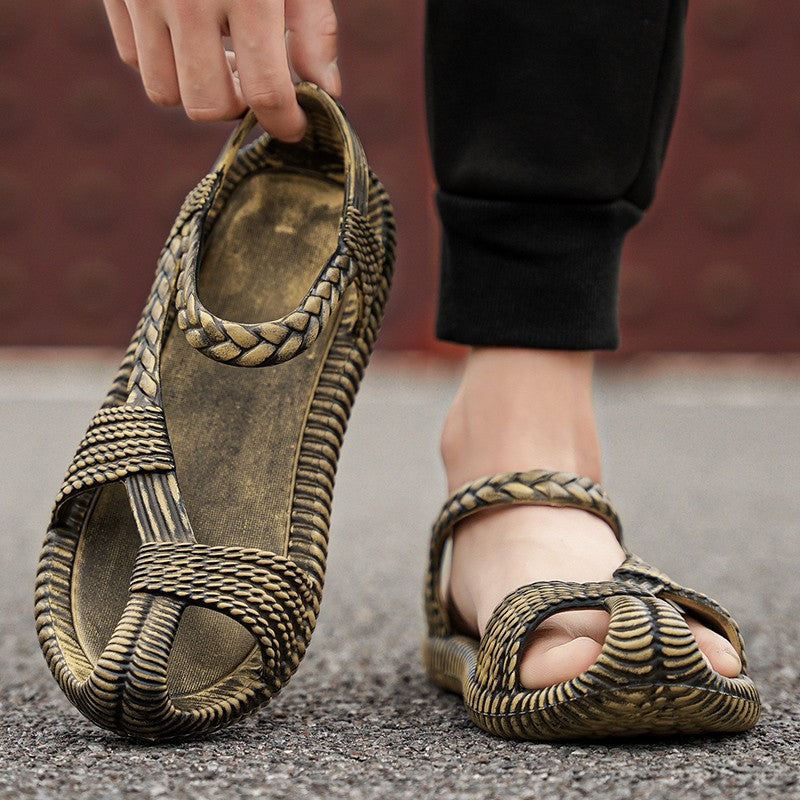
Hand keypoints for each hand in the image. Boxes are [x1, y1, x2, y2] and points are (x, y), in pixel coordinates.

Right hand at [102, 0, 339, 139]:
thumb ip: (314, 28)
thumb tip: (325, 93)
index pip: (265, 91)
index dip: (284, 122)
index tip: (295, 126)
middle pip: (206, 104)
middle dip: (237, 106)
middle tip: (254, 82)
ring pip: (163, 89)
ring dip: (196, 88)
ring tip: (220, 57)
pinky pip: (133, 55)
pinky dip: (164, 59)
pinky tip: (188, 34)